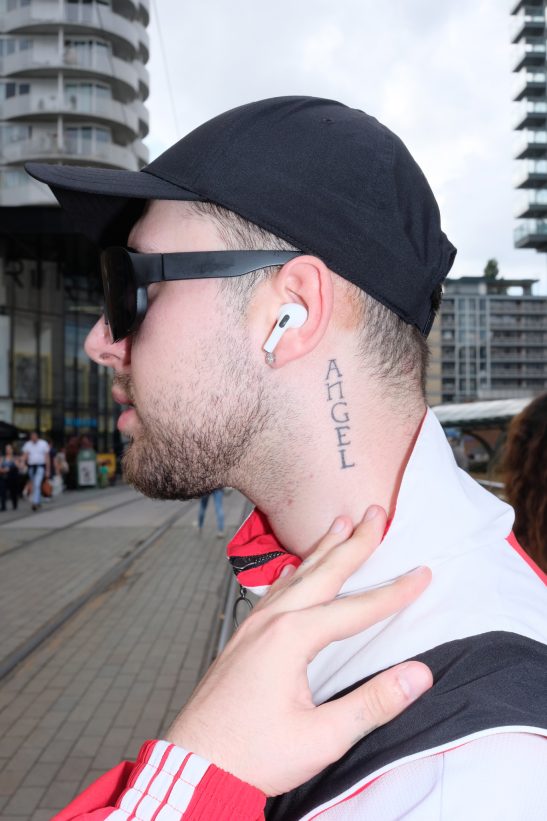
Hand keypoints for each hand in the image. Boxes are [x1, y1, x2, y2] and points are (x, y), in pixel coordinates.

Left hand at [166, 505, 431, 796]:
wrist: (195, 765)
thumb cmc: (254, 754)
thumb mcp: (322, 737)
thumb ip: (373, 703)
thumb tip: (419, 675)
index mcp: (291, 638)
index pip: (355, 609)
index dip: (393, 592)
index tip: (422, 573)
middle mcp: (271, 621)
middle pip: (323, 573)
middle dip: (353, 543)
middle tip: (374, 514)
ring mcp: (253, 625)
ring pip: (296, 575)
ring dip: (322, 549)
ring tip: (340, 525)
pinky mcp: (244, 637)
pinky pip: (274, 590)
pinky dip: (295, 571)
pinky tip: (298, 568)